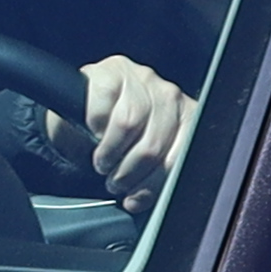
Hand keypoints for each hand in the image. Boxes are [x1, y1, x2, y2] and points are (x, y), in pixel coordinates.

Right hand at [74, 54, 196, 192]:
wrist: (83, 104)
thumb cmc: (119, 134)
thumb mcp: (142, 154)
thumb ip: (154, 172)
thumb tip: (142, 199)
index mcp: (187, 117)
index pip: (179, 156)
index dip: (154, 183)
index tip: (136, 198)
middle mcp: (170, 95)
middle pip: (153, 144)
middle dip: (129, 171)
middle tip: (115, 181)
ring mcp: (143, 79)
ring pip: (129, 123)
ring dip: (110, 152)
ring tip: (103, 162)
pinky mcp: (113, 71)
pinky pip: (104, 107)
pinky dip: (94, 126)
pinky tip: (93, 132)